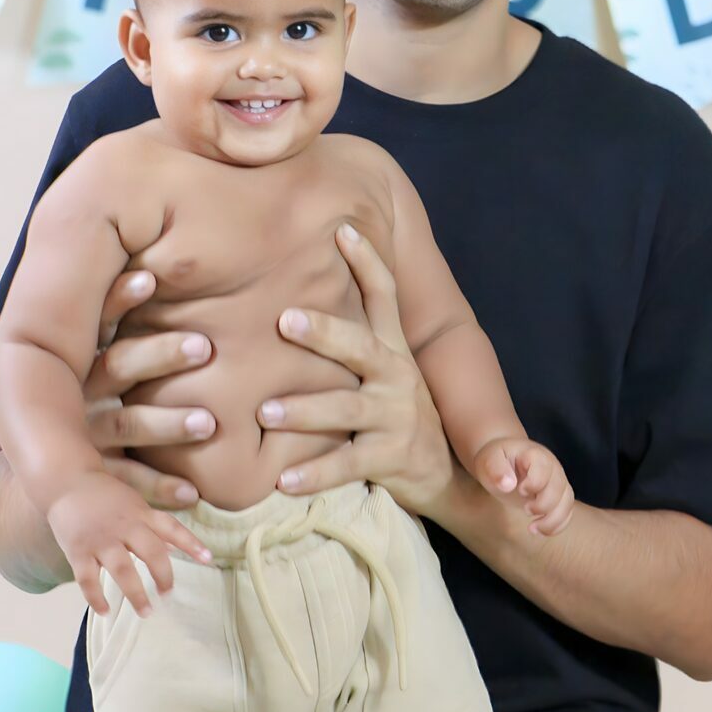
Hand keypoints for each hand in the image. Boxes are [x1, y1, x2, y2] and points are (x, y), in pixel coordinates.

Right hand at [47, 471, 213, 617]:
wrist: (64, 481)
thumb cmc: (104, 494)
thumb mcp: (133, 503)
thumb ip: (152, 526)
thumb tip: (174, 551)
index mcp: (140, 513)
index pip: (172, 527)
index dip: (191, 543)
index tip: (208, 559)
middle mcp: (124, 526)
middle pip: (151, 552)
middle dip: (163, 576)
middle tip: (168, 594)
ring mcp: (100, 539)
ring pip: (122, 570)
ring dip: (136, 594)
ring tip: (146, 612)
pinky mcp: (77, 551)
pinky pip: (88, 580)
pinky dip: (97, 598)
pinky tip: (106, 611)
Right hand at [84, 269, 216, 509]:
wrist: (38, 480)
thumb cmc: (93, 403)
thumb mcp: (102, 362)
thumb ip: (132, 327)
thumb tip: (175, 264)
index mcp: (84, 357)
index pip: (101, 320)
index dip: (121, 297)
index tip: (150, 276)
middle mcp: (80, 392)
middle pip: (119, 366)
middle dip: (160, 354)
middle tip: (204, 345)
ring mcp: (83, 435)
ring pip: (128, 424)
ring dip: (169, 423)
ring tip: (209, 422)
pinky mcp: (92, 478)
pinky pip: (128, 483)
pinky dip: (160, 487)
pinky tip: (193, 491)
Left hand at [258, 224, 454, 516]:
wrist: (445, 473)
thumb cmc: (395, 413)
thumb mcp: (385, 371)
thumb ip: (352, 341)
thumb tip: (292, 297)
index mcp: (393, 349)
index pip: (384, 296)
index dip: (367, 262)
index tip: (343, 229)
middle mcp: (396, 377)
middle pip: (360, 347)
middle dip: (324, 333)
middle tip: (284, 319)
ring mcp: (395, 418)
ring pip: (346, 410)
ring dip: (305, 410)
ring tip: (266, 412)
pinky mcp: (390, 459)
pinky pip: (346, 466)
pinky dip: (312, 474)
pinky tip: (281, 482)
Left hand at [473, 437, 574, 535]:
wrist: (502, 462)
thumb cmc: (496, 460)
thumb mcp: (489, 459)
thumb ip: (496, 469)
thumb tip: (508, 485)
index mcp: (535, 455)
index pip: (544, 470)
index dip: (534, 484)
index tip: (520, 490)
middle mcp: (552, 467)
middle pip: (560, 488)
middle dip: (544, 505)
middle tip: (525, 509)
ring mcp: (557, 482)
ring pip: (567, 502)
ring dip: (552, 520)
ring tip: (532, 528)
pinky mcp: (558, 496)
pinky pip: (566, 512)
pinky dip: (556, 526)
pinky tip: (539, 530)